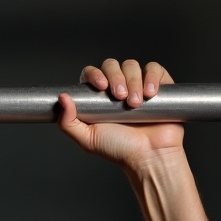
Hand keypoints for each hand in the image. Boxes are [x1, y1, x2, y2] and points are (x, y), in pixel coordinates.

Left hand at [58, 58, 183, 168]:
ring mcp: (137, 85)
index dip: (95, 74)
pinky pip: (154, 69)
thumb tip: (62, 97)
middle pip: (111, 65)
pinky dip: (151, 77)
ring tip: (135, 104)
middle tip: (120, 98)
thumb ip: (68, 122)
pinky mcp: (158, 85)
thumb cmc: (119, 149)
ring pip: (131, 66)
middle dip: (115, 77)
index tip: (101, 86)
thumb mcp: (87, 139)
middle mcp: (117, 88)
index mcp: (98, 98)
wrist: (149, 155)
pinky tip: (150, 93)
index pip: (92, 74)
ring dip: (133, 82)